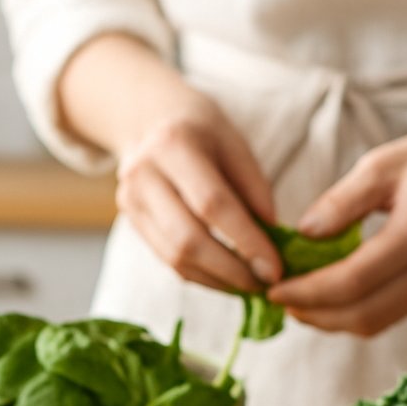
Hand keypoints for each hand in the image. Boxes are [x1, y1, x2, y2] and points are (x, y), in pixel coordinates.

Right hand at [113, 92, 280, 293]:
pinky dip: (201, 276)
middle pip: (188, 239)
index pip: (213, 205)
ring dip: (217, 280)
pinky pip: (168, 260)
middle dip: (231, 271)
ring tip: (250, 285)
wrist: (150, 120)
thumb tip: (272, 241)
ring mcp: (131, 201)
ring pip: (175, 257)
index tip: (275, 268)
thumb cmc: (203, 131)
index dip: (246, 241)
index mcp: (174, 144)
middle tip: (265, 285)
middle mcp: (144, 174)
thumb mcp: (236, 144)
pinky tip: (227, 278)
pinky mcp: (132, 222)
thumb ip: (255, 190)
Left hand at [268, 129, 406, 335]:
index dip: (309, 292)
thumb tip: (303, 234)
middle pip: (362, 315)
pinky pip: (383, 317)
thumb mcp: (384, 164)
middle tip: (276, 300)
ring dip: (328, 320)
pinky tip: (322, 300)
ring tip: (293, 302)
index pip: (354, 280)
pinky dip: (348, 315)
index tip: (273, 288)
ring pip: (372, 324)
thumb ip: (342, 201)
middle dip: (313, 314)